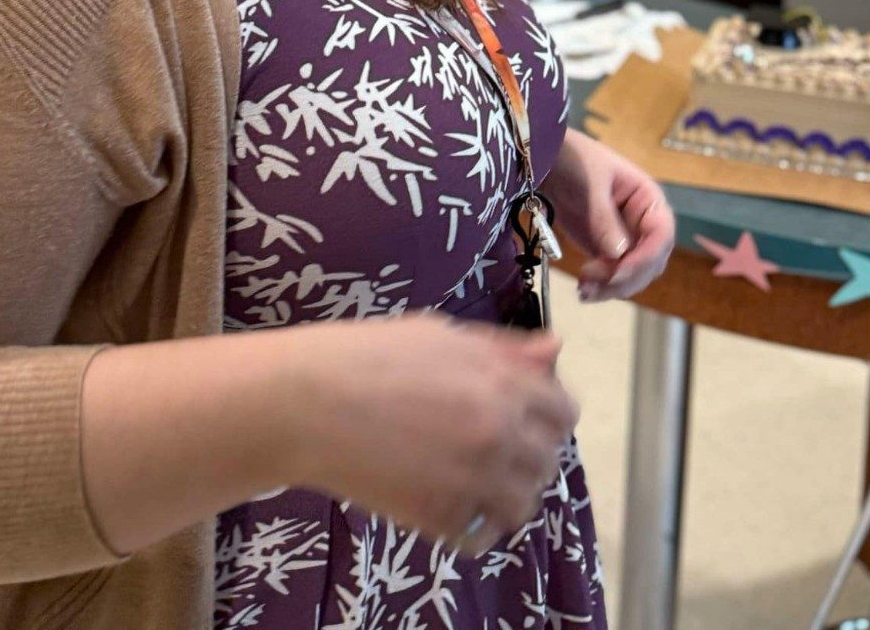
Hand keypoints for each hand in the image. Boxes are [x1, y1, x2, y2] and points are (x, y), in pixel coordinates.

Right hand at [279, 314, 578, 554]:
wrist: (306, 400)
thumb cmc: (366, 354)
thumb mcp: (439, 333)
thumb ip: (502, 348)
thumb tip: (553, 351)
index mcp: (500, 381)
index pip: (563, 412)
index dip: (547, 414)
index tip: (522, 415)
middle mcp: (498, 432)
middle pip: (548, 461)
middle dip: (526, 454)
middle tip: (487, 445)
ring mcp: (472, 480)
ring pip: (521, 505)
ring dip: (504, 493)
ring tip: (469, 478)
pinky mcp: (441, 518)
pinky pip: (482, 536)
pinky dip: (472, 525)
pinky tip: (448, 503)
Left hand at [542, 128, 674, 301]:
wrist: (547, 161)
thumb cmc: (575, 161)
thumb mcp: (590, 184)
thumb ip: (603, 218)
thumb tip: (619, 254)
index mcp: (648, 200)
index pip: (661, 235)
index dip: (646, 258)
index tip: (620, 271)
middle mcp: (643, 223)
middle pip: (650, 262)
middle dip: (625, 277)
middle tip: (594, 279)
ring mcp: (626, 239)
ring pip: (632, 275)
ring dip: (611, 288)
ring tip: (584, 290)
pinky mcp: (606, 250)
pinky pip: (611, 276)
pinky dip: (600, 287)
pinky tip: (583, 291)